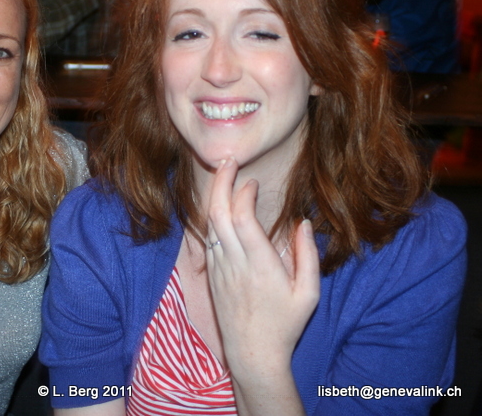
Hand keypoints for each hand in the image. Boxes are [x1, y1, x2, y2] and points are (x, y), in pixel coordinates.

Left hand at [205, 157, 318, 395]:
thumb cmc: (285, 325)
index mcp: (259, 265)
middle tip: (228, 161)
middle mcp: (234, 263)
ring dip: (214, 197)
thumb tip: (302, 223)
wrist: (252, 354)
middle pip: (217, 213)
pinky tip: (220, 207)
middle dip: (220, 182)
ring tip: (224, 177)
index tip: (252, 181)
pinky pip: (208, 239)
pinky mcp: (211, 275)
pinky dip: (212, 218)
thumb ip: (307, 256)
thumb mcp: (308, 293)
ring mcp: (219, 269)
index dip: (243, 193)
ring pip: (208, 225)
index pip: (242, 218)